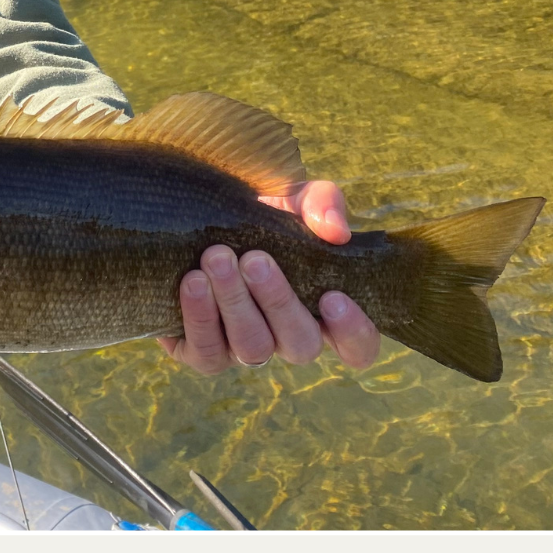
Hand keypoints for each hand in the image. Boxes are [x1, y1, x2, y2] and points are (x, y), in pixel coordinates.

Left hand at [157, 181, 380, 374]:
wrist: (199, 216)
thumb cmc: (261, 214)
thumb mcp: (295, 198)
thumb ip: (322, 204)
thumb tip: (335, 232)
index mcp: (322, 309)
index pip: (359, 346)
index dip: (353, 332)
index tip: (333, 297)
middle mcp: (288, 338)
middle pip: (301, 345)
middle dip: (278, 301)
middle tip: (254, 259)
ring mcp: (246, 349)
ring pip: (253, 349)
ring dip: (235, 303)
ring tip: (217, 259)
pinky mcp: (203, 352)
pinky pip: (206, 353)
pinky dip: (200, 318)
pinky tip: (193, 282)